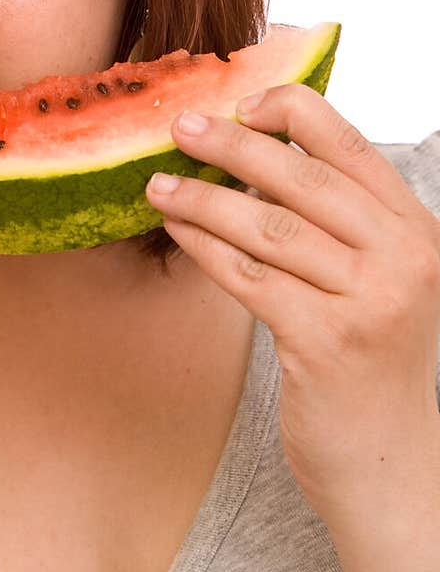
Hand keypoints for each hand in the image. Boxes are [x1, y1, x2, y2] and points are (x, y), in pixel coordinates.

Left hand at [146, 85, 439, 529]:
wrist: (395, 470)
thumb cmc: (371, 367)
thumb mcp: (376, 282)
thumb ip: (337, 225)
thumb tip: (253, 162)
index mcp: (416, 230)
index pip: (350, 146)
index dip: (291, 111)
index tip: (240, 101)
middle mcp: (404, 258)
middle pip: (302, 178)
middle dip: (232, 145)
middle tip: (179, 126)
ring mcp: (370, 301)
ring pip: (268, 226)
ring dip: (203, 198)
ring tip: (157, 182)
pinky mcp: (327, 343)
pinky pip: (249, 277)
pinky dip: (204, 247)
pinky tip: (175, 228)